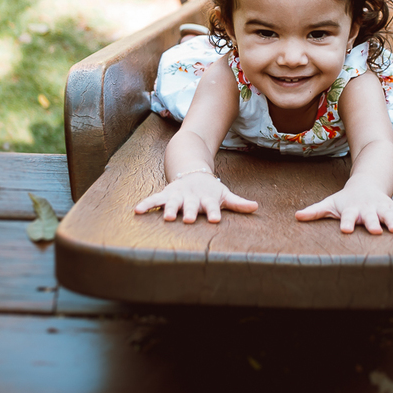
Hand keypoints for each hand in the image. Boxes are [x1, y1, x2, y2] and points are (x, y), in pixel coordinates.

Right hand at [133, 173, 257, 223]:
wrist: (193, 172)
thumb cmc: (211, 190)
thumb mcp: (224, 195)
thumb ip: (238, 203)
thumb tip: (256, 206)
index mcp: (207, 198)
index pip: (212, 206)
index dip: (214, 212)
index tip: (215, 219)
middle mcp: (191, 197)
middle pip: (191, 206)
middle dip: (190, 212)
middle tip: (190, 220)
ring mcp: (178, 195)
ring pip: (172, 202)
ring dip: (169, 208)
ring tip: (167, 216)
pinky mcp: (166, 194)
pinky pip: (154, 199)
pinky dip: (146, 204)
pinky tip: (136, 211)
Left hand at [294, 182, 392, 234]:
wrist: (366, 184)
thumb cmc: (345, 200)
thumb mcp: (330, 203)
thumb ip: (315, 211)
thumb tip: (296, 216)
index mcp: (351, 209)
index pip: (347, 216)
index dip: (346, 222)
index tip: (345, 230)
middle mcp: (366, 208)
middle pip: (369, 216)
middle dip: (372, 223)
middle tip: (374, 231)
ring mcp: (380, 207)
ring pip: (387, 214)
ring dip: (392, 221)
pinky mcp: (391, 207)